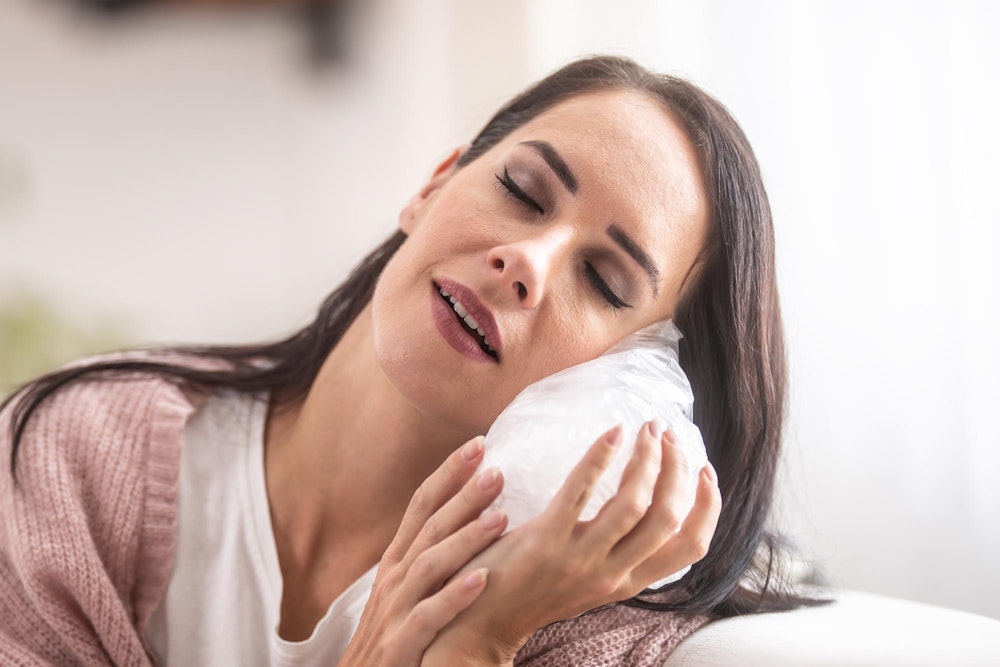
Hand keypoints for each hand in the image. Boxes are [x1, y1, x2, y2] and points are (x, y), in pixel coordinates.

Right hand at [338, 436, 509, 666]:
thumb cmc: (394, 639)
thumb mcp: (406, 591)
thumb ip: (432, 557)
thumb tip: (469, 517)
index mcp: (396, 563)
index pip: (420, 506)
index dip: (447, 473)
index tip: (478, 444)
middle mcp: (394, 580)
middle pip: (429, 527)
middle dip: (463, 496)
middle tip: (498, 469)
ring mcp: (395, 612)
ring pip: (430, 565)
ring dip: (466, 539)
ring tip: (502, 516)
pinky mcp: (400, 646)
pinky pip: (429, 617)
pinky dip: (455, 596)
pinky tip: (483, 580)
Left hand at [423, 422, 722, 665]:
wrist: (479, 620)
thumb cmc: (531, 590)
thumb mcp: (589, 580)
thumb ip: (617, 553)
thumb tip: (642, 507)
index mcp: (628, 582)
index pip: (690, 547)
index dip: (707, 506)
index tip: (706, 470)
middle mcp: (612, 574)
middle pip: (668, 518)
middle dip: (677, 470)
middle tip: (667, 435)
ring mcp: (581, 558)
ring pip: (634, 503)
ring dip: (646, 459)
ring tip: (645, 429)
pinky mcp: (546, 539)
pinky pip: (581, 491)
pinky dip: (601, 457)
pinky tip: (612, 432)